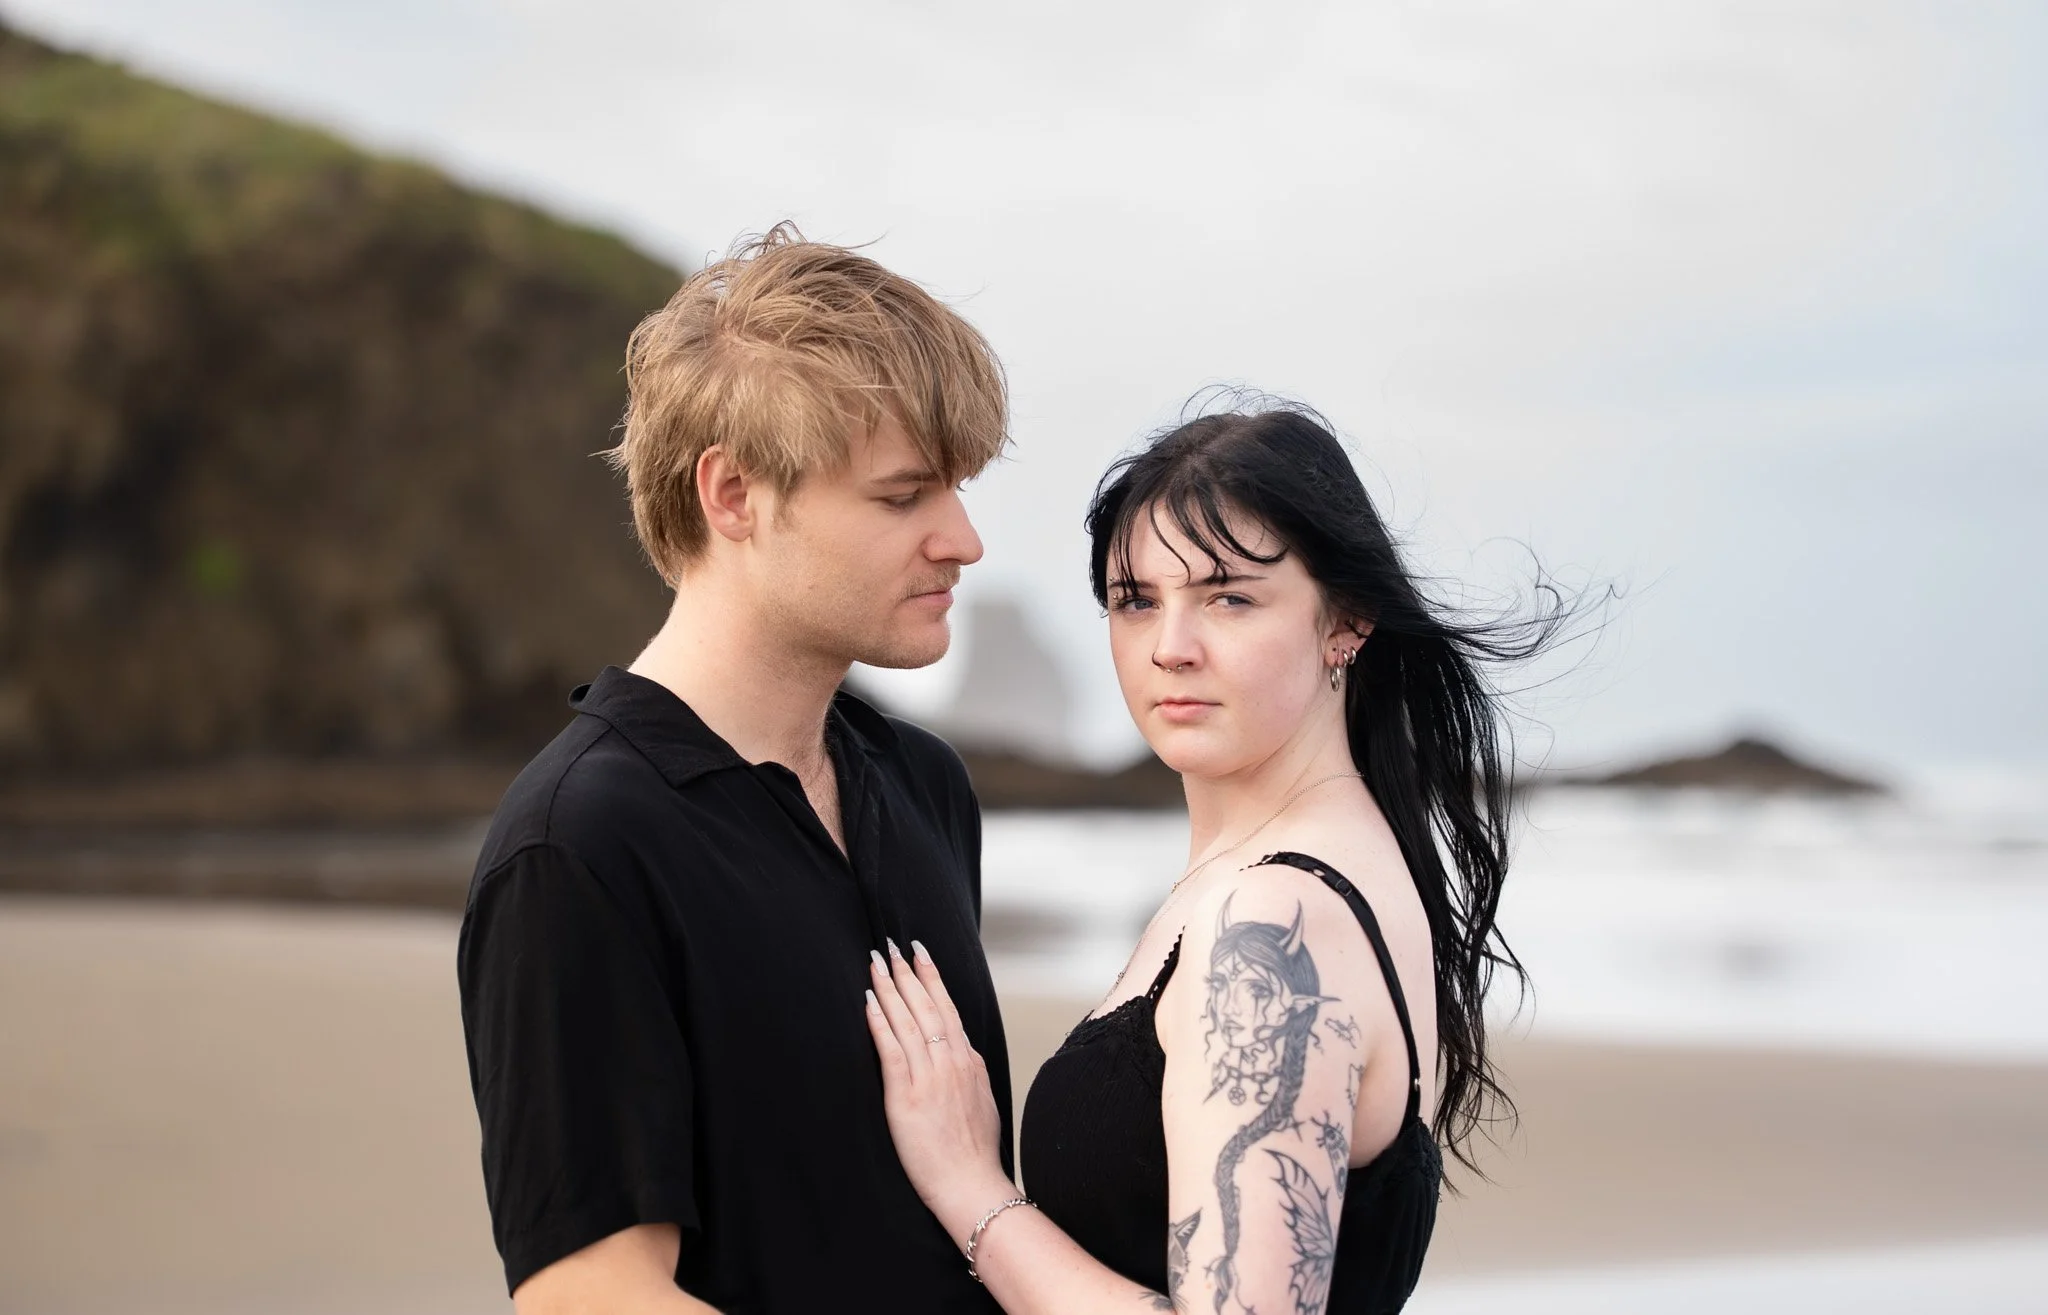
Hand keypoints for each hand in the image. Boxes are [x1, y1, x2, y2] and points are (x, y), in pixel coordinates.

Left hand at [864, 939, 1013, 1245]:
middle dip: (908, 972)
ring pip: (908, 1020)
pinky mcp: (907, 1096)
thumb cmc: (976, 1151)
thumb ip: (970, 1072)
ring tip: (877, 962)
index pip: (948, 1008)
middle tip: (892, 944)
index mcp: (969, 1062)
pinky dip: (879, 1022)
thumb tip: (962, 1053)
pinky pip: (892, 1049)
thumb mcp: (983, 1101)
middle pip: (928, 1005)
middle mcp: (952, 1062)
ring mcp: (930, 1077)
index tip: (920, 952)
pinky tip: (868, 1001)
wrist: (972, 1184)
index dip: (932, 977)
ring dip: (890, 987)